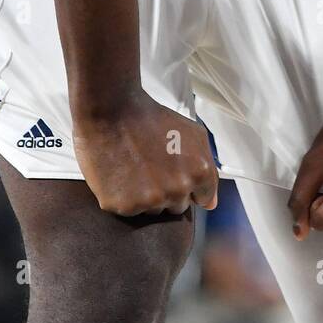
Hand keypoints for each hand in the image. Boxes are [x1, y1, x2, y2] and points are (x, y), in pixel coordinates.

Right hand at [73, 91, 218, 216]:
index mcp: (199, 173)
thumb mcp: (194, 134)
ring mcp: (150, 201)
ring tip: (134, 169)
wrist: (112, 111)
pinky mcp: (124, 206)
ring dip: (145, 197)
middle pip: (176, 207)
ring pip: (152, 211)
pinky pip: (128, 211)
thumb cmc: (152, 119)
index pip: (200, 199)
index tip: (172, 170)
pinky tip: (119, 175)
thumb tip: (210, 204)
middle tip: (150, 167)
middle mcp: (177, 190)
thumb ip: (209, 169)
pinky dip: (123, 198)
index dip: (186, 184)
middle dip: (166, 192)